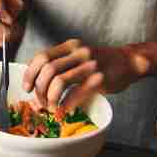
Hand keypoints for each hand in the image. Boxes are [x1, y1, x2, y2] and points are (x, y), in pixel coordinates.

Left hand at [20, 38, 149, 114]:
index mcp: (70, 46)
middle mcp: (79, 53)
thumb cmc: (101, 62)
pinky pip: (76, 93)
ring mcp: (90, 66)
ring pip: (59, 81)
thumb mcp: (79, 55)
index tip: (26, 88)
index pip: (42, 57)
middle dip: (39, 89)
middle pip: (48, 70)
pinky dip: (66, 104)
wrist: (129, 62)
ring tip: (52, 107)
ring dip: (51, 98)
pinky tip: (64, 110)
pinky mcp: (100, 80)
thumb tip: (36, 84)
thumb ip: (61, 63)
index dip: (30, 73)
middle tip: (40, 102)